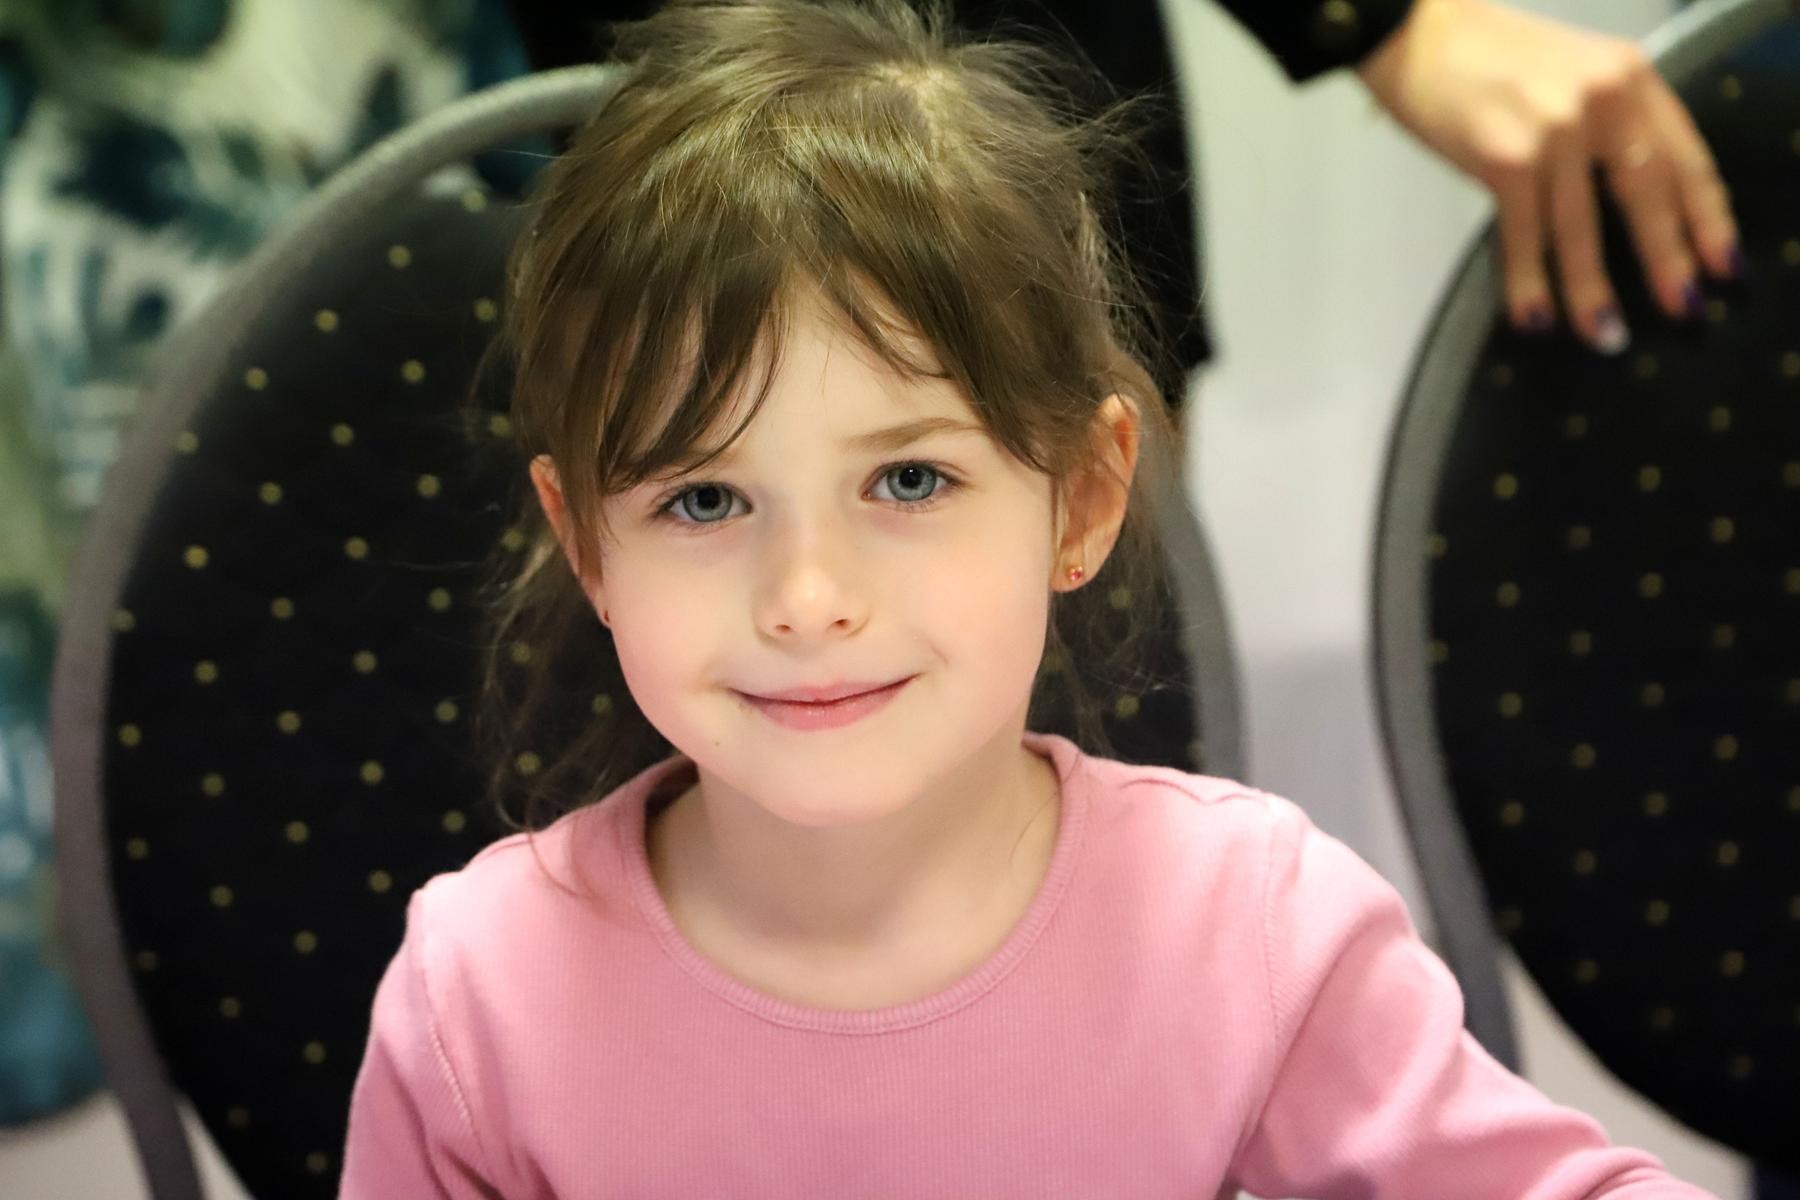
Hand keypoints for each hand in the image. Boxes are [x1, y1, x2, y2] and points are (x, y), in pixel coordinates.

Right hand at [1355, 0, 1740, 353]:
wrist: (1417, 33)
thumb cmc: (1485, 56)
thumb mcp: (1572, 73)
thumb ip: (1606, 123)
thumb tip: (1620, 200)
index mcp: (1628, 76)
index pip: (1686, 156)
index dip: (1707, 217)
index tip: (1721, 263)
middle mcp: (1602, 100)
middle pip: (1648, 196)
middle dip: (1667, 261)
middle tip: (1680, 309)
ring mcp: (1554, 130)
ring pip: (1584, 228)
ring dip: (1592, 290)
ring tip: (1603, 334)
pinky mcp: (1505, 158)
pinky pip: (1525, 236)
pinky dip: (1529, 282)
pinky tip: (1535, 316)